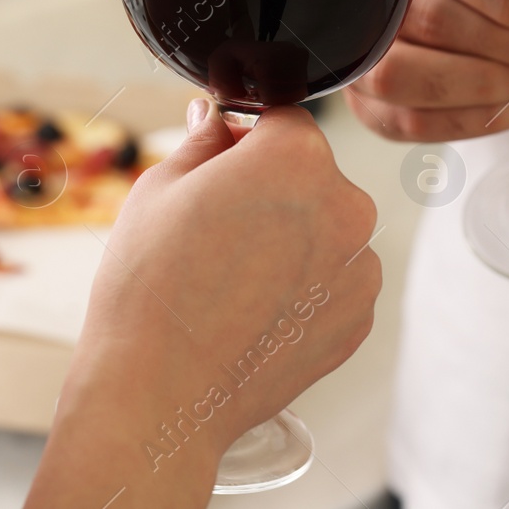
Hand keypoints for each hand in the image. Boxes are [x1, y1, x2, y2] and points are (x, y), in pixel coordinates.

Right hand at [26, 102, 379, 506]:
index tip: (219, 164)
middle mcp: (344, 205)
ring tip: (231, 275)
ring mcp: (358, 267)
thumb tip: (218, 118)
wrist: (160, 390)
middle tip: (216, 227)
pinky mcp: (357, 318)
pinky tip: (253, 307)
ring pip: (325, 229)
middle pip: (311, 174)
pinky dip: (303, 287)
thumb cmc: (150, 288)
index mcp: (297, 156)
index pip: (282, 119)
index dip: (245, 138)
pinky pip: (334, 280)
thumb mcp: (160, 187)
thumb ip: (204, 140)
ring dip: (292, 238)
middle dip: (272, 189)